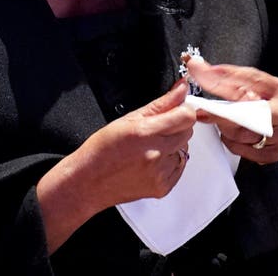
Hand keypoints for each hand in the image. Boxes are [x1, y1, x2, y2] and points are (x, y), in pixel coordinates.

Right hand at [37, 80, 195, 251]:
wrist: (89, 182)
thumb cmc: (102, 150)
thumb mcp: (128, 119)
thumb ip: (161, 104)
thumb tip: (181, 89)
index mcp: (145, 133)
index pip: (187, 116)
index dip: (183, 110)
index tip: (176, 110)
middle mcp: (155, 154)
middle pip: (188, 132)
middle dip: (177, 126)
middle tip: (157, 129)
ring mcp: (160, 173)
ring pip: (184, 149)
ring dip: (174, 145)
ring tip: (150, 147)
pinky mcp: (162, 188)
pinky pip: (180, 167)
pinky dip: (170, 162)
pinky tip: (152, 161)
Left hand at [184, 57, 277, 163]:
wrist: (276, 123)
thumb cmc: (262, 101)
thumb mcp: (249, 84)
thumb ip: (225, 76)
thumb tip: (197, 66)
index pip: (249, 81)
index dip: (223, 79)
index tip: (201, 75)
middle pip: (248, 113)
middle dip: (222, 114)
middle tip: (204, 112)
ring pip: (243, 134)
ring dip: (225, 128)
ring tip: (220, 121)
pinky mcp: (273, 153)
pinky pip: (243, 150)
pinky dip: (232, 143)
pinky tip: (230, 135)